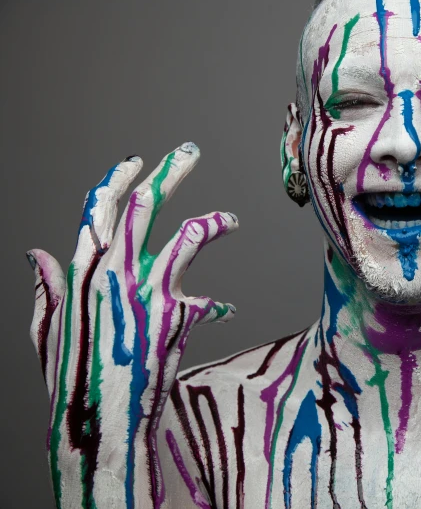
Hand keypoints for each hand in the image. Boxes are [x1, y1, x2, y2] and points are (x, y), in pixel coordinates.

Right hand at [27, 143, 236, 507]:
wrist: (100, 421)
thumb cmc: (73, 377)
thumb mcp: (49, 329)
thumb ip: (48, 288)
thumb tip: (35, 252)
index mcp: (81, 272)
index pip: (99, 210)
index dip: (118, 180)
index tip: (137, 161)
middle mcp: (113, 274)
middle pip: (145, 206)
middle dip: (171, 173)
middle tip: (191, 152)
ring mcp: (146, 292)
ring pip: (188, 237)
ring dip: (214, 223)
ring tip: (233, 220)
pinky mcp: (175, 316)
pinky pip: (209, 300)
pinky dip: (218, 306)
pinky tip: (225, 310)